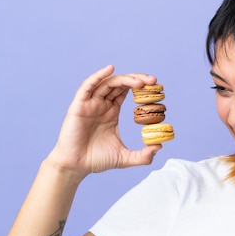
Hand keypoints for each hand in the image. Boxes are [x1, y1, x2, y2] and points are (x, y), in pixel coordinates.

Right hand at [47, 65, 161, 176]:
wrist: (75, 166)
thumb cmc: (96, 160)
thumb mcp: (125, 158)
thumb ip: (143, 156)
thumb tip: (158, 147)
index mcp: (111, 112)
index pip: (126, 92)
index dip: (140, 87)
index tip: (156, 87)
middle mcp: (101, 105)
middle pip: (120, 84)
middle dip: (137, 80)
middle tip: (153, 81)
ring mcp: (90, 104)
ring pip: (108, 83)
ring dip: (124, 79)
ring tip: (140, 81)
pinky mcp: (79, 106)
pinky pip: (88, 86)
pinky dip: (98, 75)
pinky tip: (110, 69)